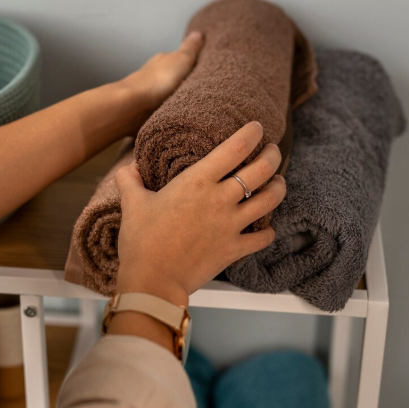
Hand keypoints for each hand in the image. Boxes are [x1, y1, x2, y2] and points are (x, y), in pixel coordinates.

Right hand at [114, 122, 285, 305]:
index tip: (256, 127)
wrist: (153, 280)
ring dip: (278, 187)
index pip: (234, 148)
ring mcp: (231, 225)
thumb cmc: (142, 240)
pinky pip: (263, 237)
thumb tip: (129, 168)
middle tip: (272, 150)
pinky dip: (268, 231)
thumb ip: (130, 181)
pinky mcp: (234, 249)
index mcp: (197, 181)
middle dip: (273, 155)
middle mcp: (220, 199)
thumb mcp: (132, 204)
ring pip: (270, 199)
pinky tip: (265, 228)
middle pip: (263, 169)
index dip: (251, 133)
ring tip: (277, 182)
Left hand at [116, 32, 203, 132]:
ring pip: (164, 89)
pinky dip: (167, 104)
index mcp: (163, 59)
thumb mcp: (182, 60)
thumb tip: (197, 33)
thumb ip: (190, 49)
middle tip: (196, 86)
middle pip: (170, 74)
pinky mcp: (145, 105)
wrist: (134, 103)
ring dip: (173, 93)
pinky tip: (173, 109)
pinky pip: (160, 103)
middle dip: (181, 79)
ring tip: (187, 100)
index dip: (189, 62)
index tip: (200, 68)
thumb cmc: (159, 80)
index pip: (178, 57)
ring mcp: (148, 89)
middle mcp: (154, 71)